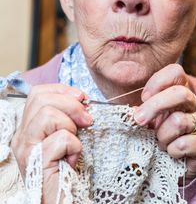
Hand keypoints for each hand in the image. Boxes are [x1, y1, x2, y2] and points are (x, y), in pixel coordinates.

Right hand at [11, 84, 92, 202]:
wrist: (63, 200)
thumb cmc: (67, 168)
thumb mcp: (68, 135)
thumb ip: (69, 116)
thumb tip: (83, 100)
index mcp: (28, 127)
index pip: (37, 93)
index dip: (62, 90)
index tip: (82, 98)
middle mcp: (21, 136)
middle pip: (41, 98)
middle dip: (71, 104)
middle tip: (86, 119)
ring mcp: (26, 149)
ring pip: (47, 114)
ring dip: (70, 126)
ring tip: (74, 143)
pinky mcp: (35, 162)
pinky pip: (60, 139)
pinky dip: (74, 147)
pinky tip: (72, 160)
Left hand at [133, 64, 195, 183]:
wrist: (173, 162)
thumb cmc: (156, 133)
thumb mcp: (146, 116)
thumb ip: (140, 108)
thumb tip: (134, 111)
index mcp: (179, 90)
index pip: (176, 72)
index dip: (158, 81)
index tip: (143, 97)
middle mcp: (194, 102)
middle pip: (180, 93)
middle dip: (155, 107)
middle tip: (139, 120)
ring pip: (179, 121)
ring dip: (162, 136)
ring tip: (160, 142)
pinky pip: (185, 144)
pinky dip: (172, 150)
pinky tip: (172, 152)